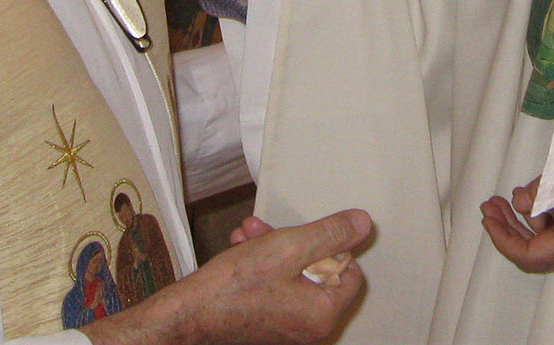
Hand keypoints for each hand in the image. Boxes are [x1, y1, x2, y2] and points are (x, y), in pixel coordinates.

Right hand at [84, 208, 370, 344]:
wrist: (190, 314)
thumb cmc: (235, 285)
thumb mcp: (290, 245)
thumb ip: (330, 233)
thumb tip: (363, 224)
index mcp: (322, 313)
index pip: (349, 271)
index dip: (329, 245)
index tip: (306, 234)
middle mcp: (309, 328)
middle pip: (317, 272)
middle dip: (292, 241)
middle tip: (270, 229)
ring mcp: (286, 329)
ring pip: (291, 277)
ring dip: (272, 248)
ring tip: (248, 233)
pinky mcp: (265, 325)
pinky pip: (274, 290)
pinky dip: (261, 267)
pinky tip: (240, 248)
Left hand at [480, 145, 553, 272]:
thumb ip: (546, 190)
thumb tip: (518, 202)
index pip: (531, 255)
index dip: (504, 238)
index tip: (487, 216)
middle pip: (535, 251)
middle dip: (508, 229)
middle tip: (489, 206)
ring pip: (545, 239)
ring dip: (522, 220)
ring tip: (505, 199)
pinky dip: (541, 215)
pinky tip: (533, 195)